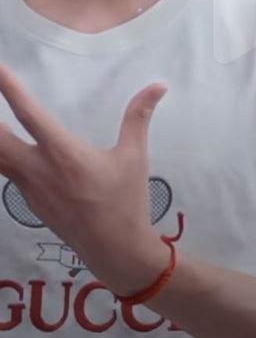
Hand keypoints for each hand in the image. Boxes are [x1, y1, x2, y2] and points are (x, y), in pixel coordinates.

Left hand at [0, 64, 169, 295]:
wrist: (116, 253)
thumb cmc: (127, 203)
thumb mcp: (135, 157)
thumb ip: (139, 116)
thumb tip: (158, 85)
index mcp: (65, 155)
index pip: (30, 115)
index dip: (9, 90)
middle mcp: (40, 171)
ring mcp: (30, 188)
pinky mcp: (29, 201)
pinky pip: (5, 173)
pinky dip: (0, 155)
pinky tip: (5, 146)